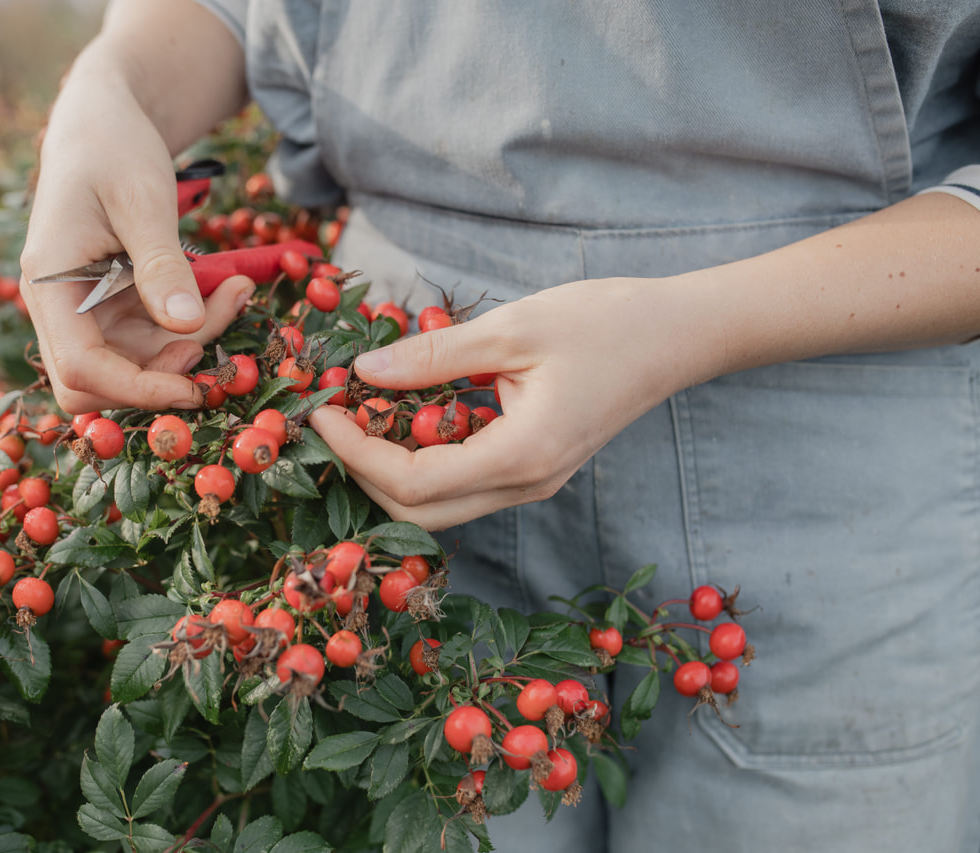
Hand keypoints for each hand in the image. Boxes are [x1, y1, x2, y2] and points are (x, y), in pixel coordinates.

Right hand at [18, 2, 248, 413]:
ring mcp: (84, 310)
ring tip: (236, 290)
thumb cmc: (114, 147)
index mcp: (48, 283)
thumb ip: (161, 263)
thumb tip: (184, 325)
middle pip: (101, 382)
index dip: (137, 390)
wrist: (103, 119)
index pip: (80, 370)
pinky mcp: (112, 306)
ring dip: (190, 342)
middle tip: (218, 332)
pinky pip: (151, 339)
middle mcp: (58, 307)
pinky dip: (190, 326)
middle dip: (163, 372)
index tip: (194, 386)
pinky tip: (226, 289)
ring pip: (135, 364)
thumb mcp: (142, 198)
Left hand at [309, 278, 716, 529]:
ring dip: (388, 470)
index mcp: (522, 456)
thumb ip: (434, 357)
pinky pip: (462, 483)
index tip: (320, 412)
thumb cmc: (605, 322)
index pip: (412, 484)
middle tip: (332, 416)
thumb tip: (363, 372)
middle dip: (362, 472)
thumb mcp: (513, 328)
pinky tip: (402, 414)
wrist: (678, 336)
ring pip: (439, 506)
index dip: (355, 453)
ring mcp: (531, 483)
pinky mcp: (533, 469)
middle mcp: (525, 485)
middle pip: (418, 513)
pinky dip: (421, 459)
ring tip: (360, 413)